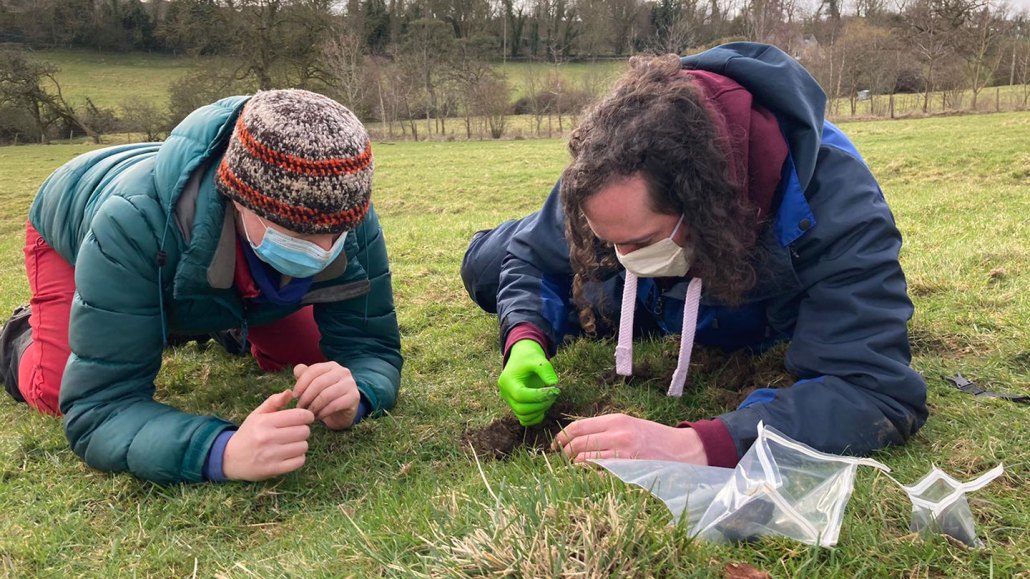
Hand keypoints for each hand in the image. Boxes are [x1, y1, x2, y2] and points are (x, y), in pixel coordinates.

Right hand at [223, 389, 313, 480]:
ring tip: (291, 444)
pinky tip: (290, 454)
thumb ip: (273, 402)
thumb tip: (289, 392)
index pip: (299, 416)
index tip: (306, 418)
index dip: (307, 416)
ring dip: (301, 445)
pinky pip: (299, 461)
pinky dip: (298, 458)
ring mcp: (270, 455)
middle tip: (295, 432)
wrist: (230, 458)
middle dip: (303, 430)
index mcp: (265, 421)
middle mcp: (267, 437)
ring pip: (303, 446)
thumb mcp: (257, 415)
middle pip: (304, 431)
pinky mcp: (273, 469)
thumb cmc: (248, 433)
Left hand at [293, 362, 361, 430]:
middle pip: (319, 383)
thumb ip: (304, 375)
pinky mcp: (354, 397)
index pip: (313, 370)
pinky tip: (317, 417)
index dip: (301, 383)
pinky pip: (334, 405)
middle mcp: (343, 371)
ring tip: (307, 413)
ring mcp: (350, 384)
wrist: (343, 411)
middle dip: (306, 396)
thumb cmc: (325, 396)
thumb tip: (297, 369)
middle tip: (299, 407)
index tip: (294, 396)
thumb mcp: (314, 385)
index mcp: (331, 366)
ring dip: (313, 406)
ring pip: (326, 395)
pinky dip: (322, 412)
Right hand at [498, 340, 559, 425]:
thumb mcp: (538, 359)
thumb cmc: (529, 357)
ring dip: (540, 410)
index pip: (520, 395)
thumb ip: (546, 370)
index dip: (538, 396)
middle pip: (521, 409)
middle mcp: (505, 394)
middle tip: (555, 393)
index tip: (554, 390)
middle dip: (541, 404)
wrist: (522, 358)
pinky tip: (545, 404)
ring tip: (550, 397)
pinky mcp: (516, 407)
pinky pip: (525, 419)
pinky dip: (536, 416)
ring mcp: (510, 402)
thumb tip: (554, 385)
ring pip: (524, 416)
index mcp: (507, 381)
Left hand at [553, 413, 708, 463]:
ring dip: (573, 465)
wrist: (682, 450)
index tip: (555, 445)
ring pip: (583, 459)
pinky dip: (587, 475)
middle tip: (562, 459)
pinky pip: (598, 473)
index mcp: (616, 420)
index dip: (562, 436)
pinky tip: (586, 476)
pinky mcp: (627, 470)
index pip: (578, 426)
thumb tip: (576, 437)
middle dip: (564, 453)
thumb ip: (605, 429)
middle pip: (577, 443)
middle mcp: (617, 434)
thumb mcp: (629, 425)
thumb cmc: (653, 438)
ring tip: (572, 469)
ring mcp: (622, 453)